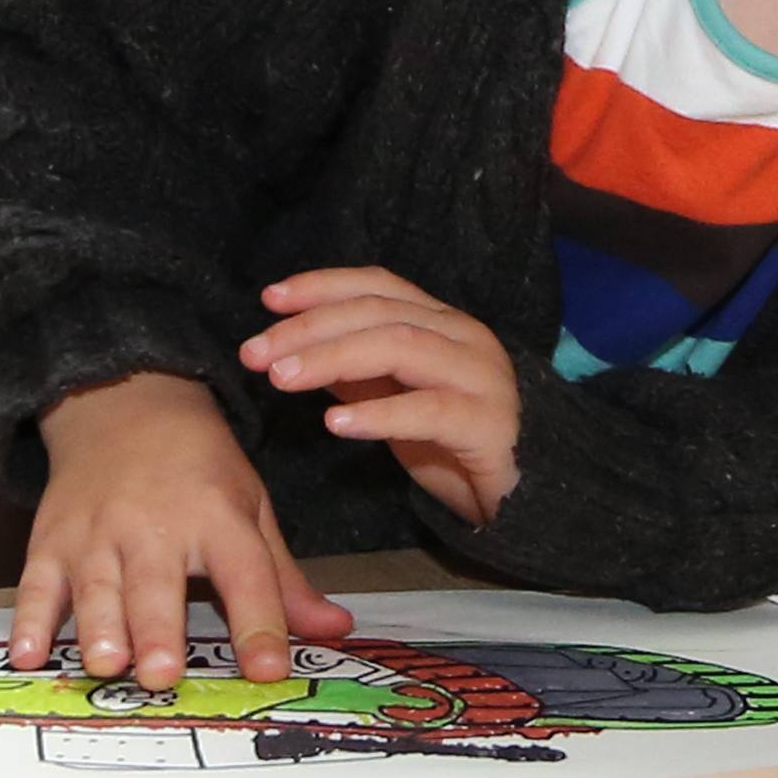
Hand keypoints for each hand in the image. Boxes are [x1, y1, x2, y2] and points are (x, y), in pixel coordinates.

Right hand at [15, 370, 356, 685]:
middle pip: (157, 584)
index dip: (260, 623)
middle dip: (159, 631)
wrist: (126, 405)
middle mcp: (155, 525)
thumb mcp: (251, 509)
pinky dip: (28, 621)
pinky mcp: (51, 541)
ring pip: (96, 587)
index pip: (245, 573)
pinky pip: (36, 585)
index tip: (269, 670)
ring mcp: (96, 534)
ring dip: (99, 628)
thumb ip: (285, 580)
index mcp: (217, 516)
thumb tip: (336, 629)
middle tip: (164, 675)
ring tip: (107, 665)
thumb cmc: (199, 470)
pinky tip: (26, 654)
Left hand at [243, 264, 521, 522]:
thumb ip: (355, 372)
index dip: (323, 285)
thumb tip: (292, 350)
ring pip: (402, 346)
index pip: (379, 285)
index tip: (268, 299)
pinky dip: (379, 413)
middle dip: (311, 327)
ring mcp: (480, 376)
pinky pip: (429, 411)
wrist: (523, 491)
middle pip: (381, 313)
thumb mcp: (393, 400)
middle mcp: (463, 337)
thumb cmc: (452, 443)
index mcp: (441, 322)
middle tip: (255, 353)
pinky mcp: (486, 422)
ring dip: (334, 358)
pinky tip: (336, 425)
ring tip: (282, 379)